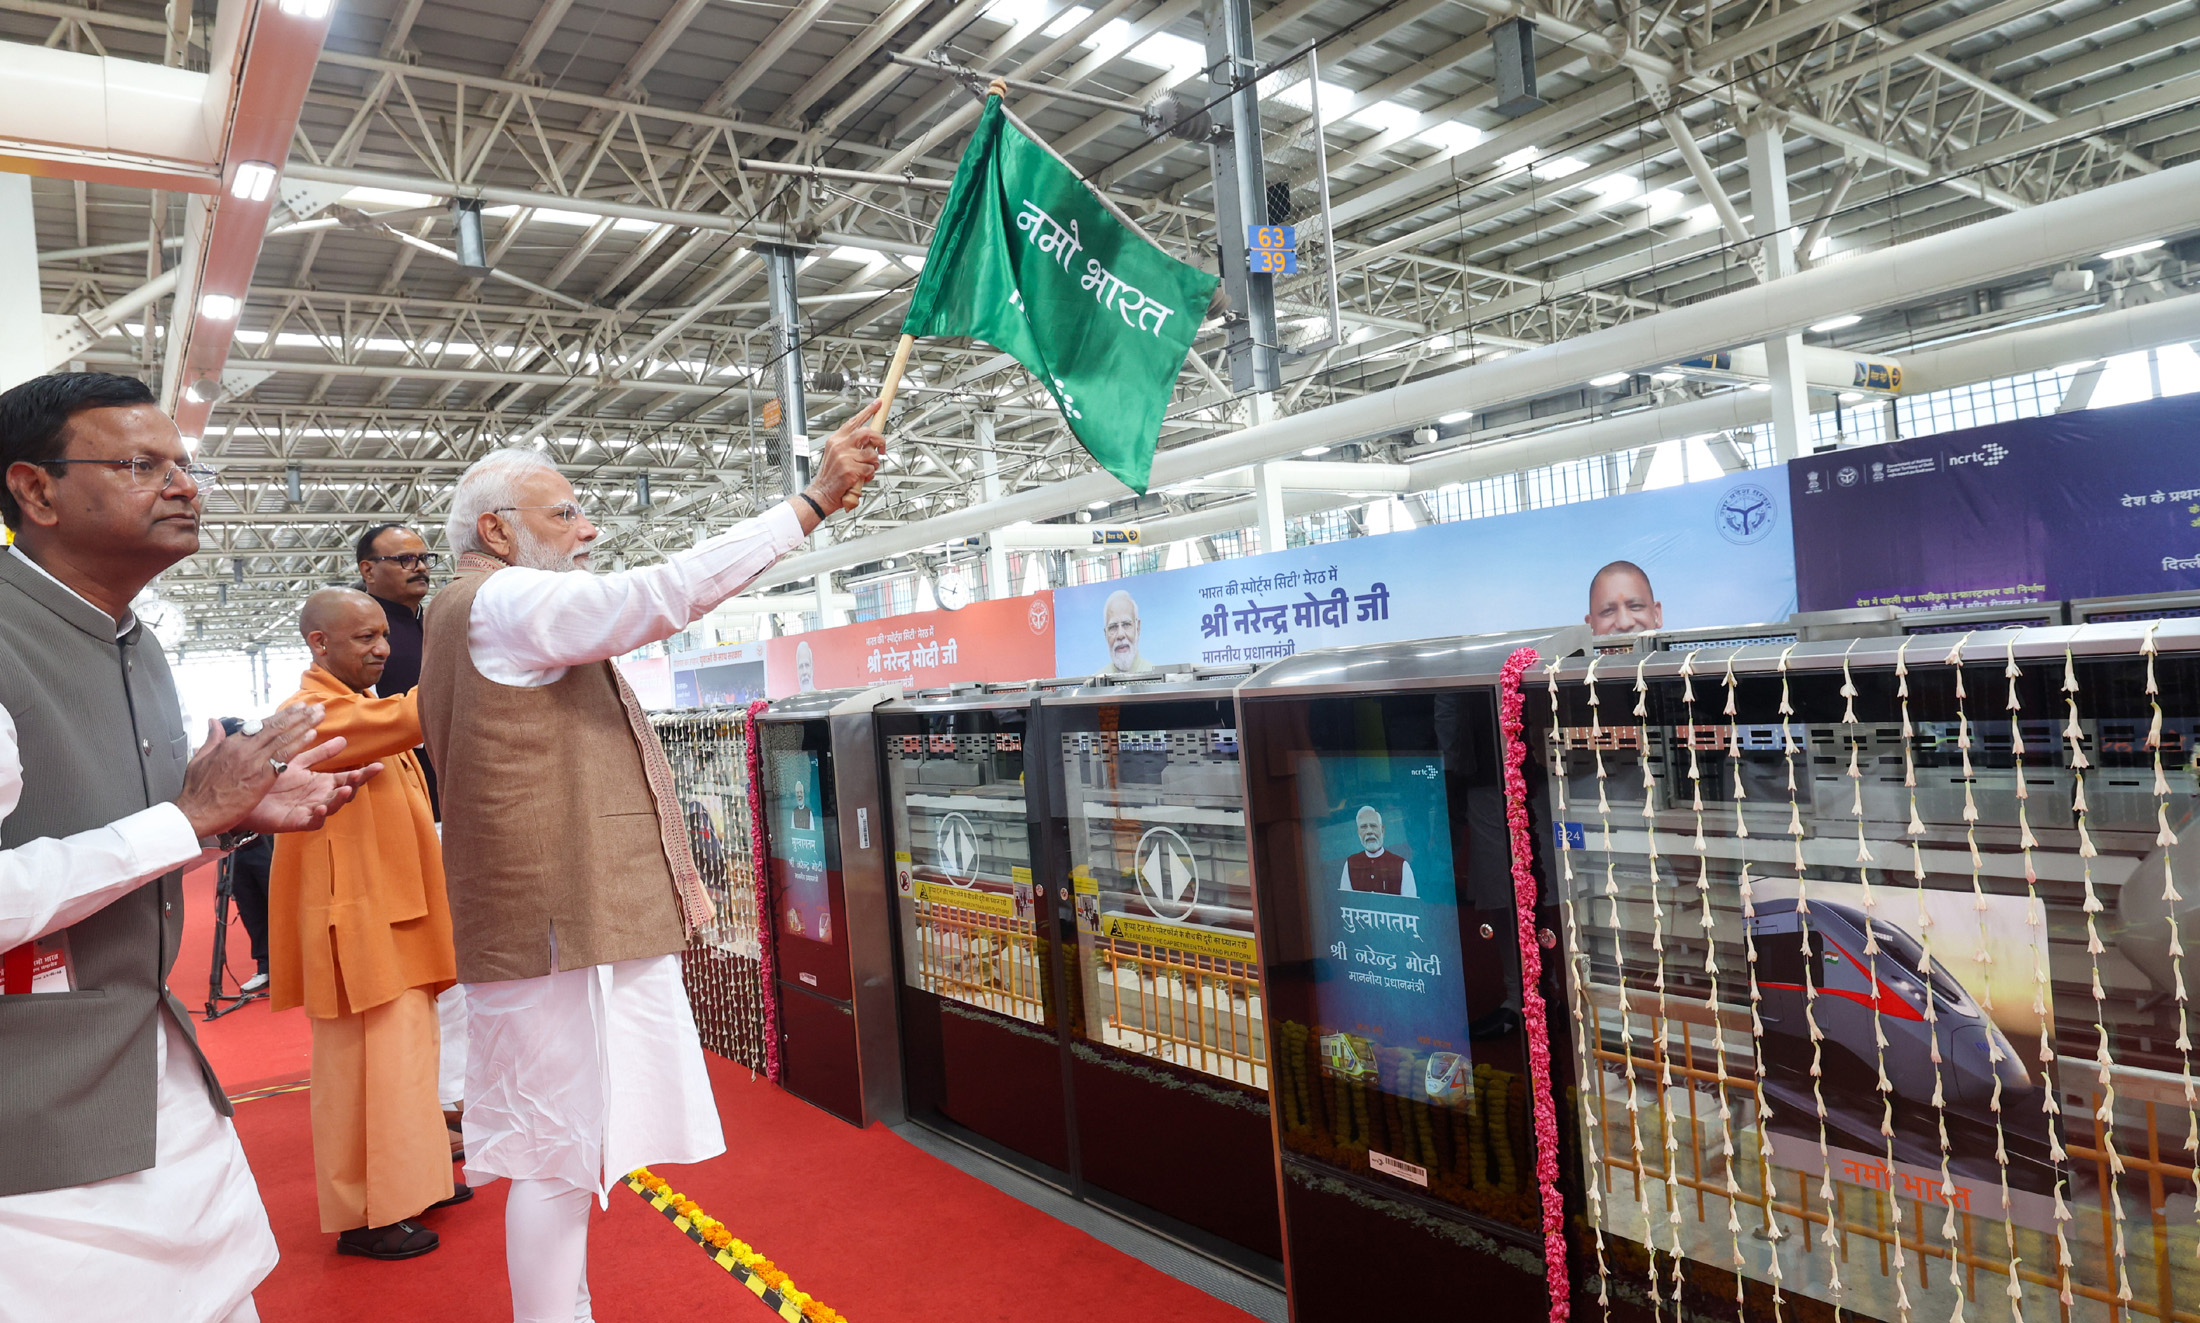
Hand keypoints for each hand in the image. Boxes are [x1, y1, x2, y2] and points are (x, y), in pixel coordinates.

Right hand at [174, 705, 328, 838]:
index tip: (295, 708)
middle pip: (275, 727)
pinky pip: (284, 756)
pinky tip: (311, 735)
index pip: (260, 725)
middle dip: (297, 715)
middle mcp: (243, 749)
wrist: (196, 812)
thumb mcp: (199, 759)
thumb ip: (212, 739)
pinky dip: (298, 743)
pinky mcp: (261, 777)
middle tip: (314, 706)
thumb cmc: (197, 791)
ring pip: (283, 738)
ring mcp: (253, 761)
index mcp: (230, 744)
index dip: (280, 716)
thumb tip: (213, 722)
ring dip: (303, 724)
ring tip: (318, 714)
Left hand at [235, 737, 384, 834]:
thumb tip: (343, 740)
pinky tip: (321, 807)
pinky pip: (312, 822)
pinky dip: (319, 816)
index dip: (364, 773)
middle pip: (345, 792)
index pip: (348, 777)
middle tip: (361, 774)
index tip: (378, 765)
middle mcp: (320, 796)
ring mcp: (310, 810)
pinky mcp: (296, 821)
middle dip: (356, 784)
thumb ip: (320, 753)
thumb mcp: (297, 761)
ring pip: (333, 807)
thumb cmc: (270, 779)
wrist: (243, 794)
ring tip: (346, 788)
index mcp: (322, 782)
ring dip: (340, 798)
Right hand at [803, 400, 885, 520]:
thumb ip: (851, 446)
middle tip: (881, 448)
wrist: (822, 493)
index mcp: (836, 439)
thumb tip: (870, 442)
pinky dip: (869, 475)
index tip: (878, 404)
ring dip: (873, 464)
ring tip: (865, 470)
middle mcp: (840, 445)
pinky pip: (870, 469)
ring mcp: (845, 457)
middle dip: (879, 440)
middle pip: (867, 433)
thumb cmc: (831, 477)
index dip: (869, 411)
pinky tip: (860, 478)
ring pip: (872, 454)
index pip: (854, 421)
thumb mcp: (837, 455)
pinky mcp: (850, 469)